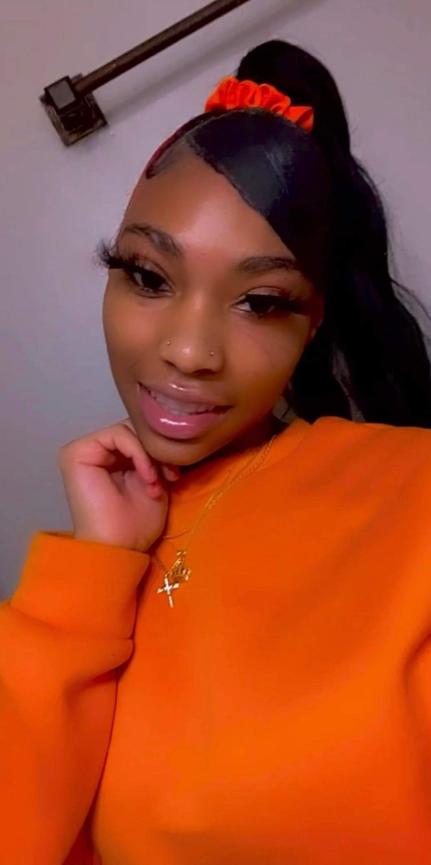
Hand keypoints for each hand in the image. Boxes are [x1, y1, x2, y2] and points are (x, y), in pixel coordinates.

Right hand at [58, 417, 179, 551]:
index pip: (140, 436)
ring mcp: (84, 449)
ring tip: (156, 484)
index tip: (177, 474)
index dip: (161, 449)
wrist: (120, 548)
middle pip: (135, 430)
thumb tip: (168, 433)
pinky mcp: (77, 452)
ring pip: (129, 430)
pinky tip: (147, 478)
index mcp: (111, 458)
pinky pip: (118, 434)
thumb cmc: (136, 524)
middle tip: (171, 476)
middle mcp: (95, 451)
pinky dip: (140, 454)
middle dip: (157, 452)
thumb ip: (156, 455)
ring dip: (150, 456)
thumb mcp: (156, 480)